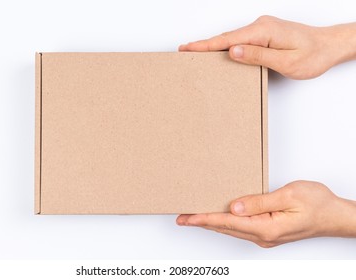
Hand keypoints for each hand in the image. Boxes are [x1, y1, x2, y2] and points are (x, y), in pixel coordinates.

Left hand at [176, 181, 355, 247]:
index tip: (187, 218)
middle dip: (202, 223)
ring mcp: (265, 236)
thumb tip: (234, 207)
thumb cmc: (318, 204)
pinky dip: (225, 223)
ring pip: (231, 230)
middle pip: (225, 229)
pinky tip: (219, 218)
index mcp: (266, 228)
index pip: (226, 223)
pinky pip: (240, 228)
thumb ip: (259, 202)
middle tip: (182, 218)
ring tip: (194, 217)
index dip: (204, 219)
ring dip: (212, 224)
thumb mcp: (289, 196)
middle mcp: (263, 236)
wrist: (336, 216)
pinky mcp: (268, 232)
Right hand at [179, 16, 355, 78]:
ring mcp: (262, 28)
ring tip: (195, 53)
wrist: (329, 46)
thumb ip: (258, 56)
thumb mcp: (286, 61)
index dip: (205, 45)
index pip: (227, 39)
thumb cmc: (312, 55)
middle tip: (184, 51)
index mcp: (263, 31)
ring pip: (232, 38)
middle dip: (203, 45)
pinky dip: (226, 46)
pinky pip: (240, 39)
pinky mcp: (264, 33)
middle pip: (225, 37)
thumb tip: (232, 51)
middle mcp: (260, 26)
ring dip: (214, 46)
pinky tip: (219, 52)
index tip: (187, 48)